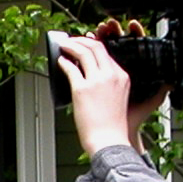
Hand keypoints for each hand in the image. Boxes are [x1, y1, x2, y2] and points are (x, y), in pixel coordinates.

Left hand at [52, 34, 165, 156]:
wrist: (109, 141)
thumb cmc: (112, 126)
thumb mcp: (120, 99)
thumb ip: (112, 85)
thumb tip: (92, 77)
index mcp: (122, 77)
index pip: (107, 53)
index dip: (93, 45)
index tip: (84, 44)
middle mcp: (111, 75)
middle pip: (95, 47)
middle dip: (81, 40)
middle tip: (71, 41)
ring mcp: (96, 81)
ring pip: (83, 53)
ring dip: (71, 45)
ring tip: (63, 45)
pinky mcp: (82, 89)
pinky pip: (70, 69)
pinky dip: (64, 62)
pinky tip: (60, 61)